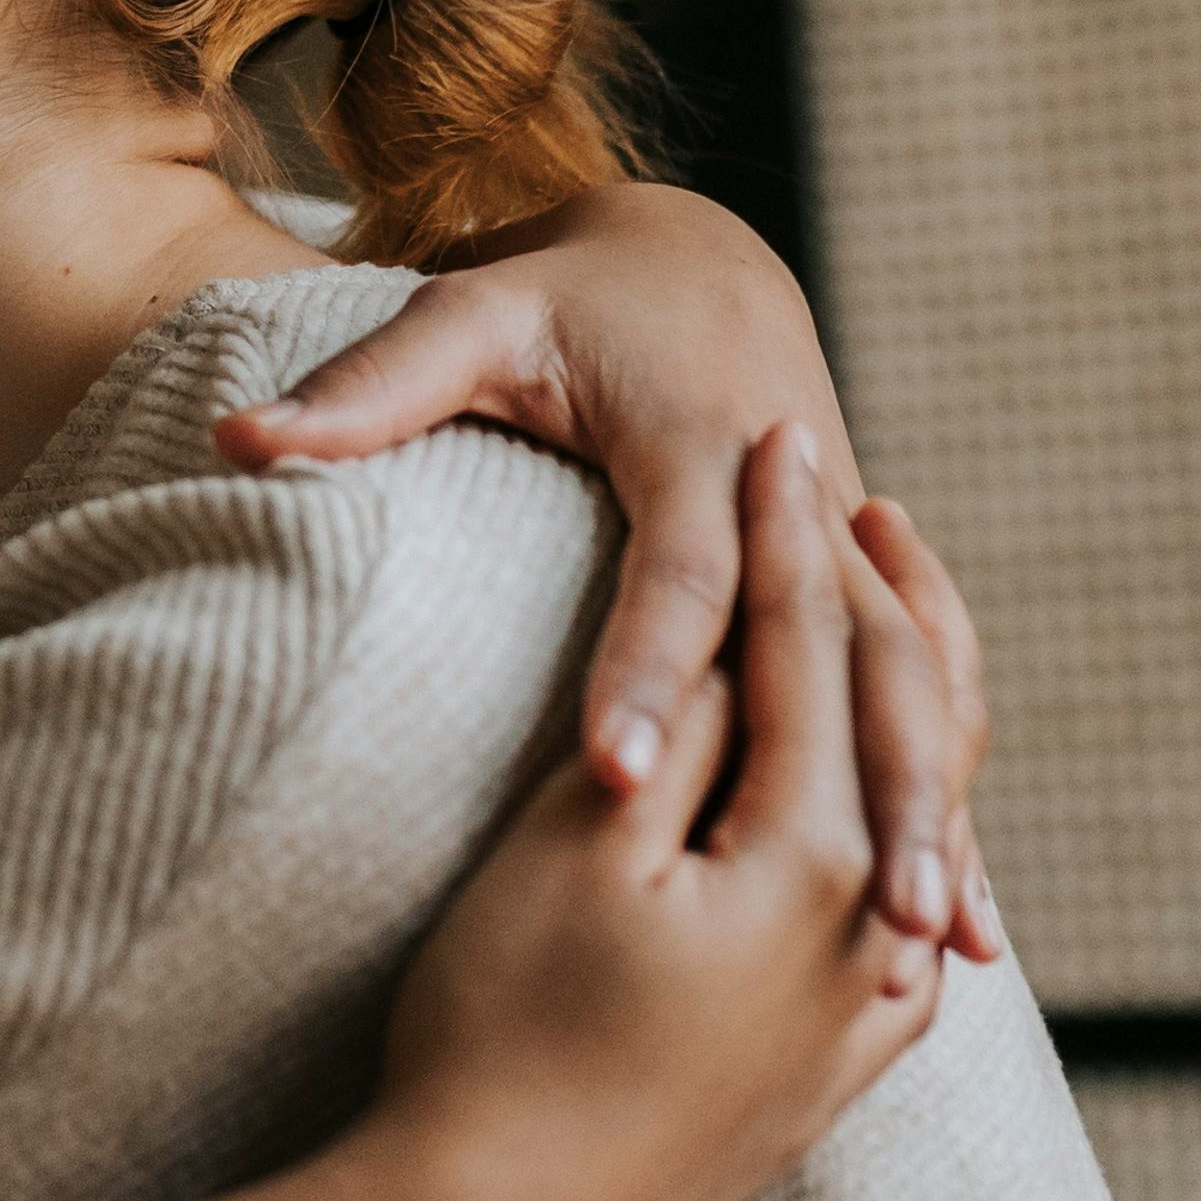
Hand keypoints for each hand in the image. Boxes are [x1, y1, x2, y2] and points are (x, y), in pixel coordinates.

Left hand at [213, 182, 996, 962]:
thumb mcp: (468, 318)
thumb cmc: (561, 298)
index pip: (680, 571)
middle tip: (869, 911)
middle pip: (849, 650)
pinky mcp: (863, 587)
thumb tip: (239, 440)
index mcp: (700, 438)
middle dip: (868, 780)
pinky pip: (925, 701)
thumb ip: (363, 387)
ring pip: (918, 686)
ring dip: (933, 810)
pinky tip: (961, 926)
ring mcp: (847, 547)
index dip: (649, 671)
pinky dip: (946, 805)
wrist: (693, 252)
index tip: (620, 780)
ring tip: (935, 948)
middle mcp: (798, 498)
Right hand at [329, 426, 945, 1200]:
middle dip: (867, 600)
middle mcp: (866, 937)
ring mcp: (859, 1022)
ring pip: (913, 828)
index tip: (773, 432)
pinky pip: (899, 935)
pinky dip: (901, 851)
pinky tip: (887, 838)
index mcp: (809, 857)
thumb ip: (681, 734)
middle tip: (847, 489)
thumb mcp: (574, 849)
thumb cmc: (502, 1026)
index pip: (802, 651)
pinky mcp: (825, 1084)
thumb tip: (752, 639)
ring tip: (892, 631)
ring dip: (903, 718)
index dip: (781, 532)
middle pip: (893, 728)